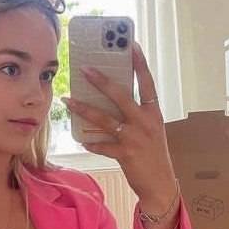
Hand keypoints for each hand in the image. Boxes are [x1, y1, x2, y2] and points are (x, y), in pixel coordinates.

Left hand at [63, 41, 175, 202]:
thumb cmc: (153, 154)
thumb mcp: (151, 130)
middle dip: (102, 81)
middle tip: (85, 69)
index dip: (139, 63)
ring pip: (105, 119)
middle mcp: (145, 122)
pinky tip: (82, 140)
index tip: (130, 44)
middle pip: (121, 96)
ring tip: (68, 101)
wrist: (160, 184)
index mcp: (154, 113)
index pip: (147, 82)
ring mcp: (135, 138)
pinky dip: (92, 143)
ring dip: (84, 109)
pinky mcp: (126, 154)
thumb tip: (112, 98)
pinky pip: (103, 145)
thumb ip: (136, 114)